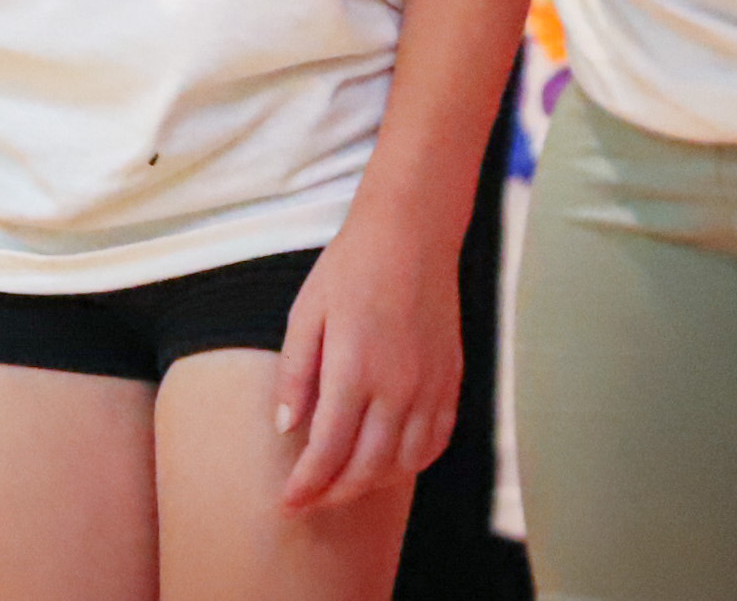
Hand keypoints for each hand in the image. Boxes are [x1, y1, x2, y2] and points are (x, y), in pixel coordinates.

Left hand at [271, 214, 461, 511]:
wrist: (411, 234)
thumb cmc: (351, 268)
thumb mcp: (306, 313)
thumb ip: (295, 375)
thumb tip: (285, 427)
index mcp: (354, 370)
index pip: (327, 451)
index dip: (306, 485)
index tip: (288, 502)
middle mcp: (397, 388)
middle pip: (366, 468)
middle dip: (334, 494)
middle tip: (310, 501)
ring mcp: (429, 387)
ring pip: (403, 463)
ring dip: (371, 483)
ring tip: (344, 483)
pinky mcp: (450, 381)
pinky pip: (436, 441)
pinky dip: (412, 463)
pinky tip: (390, 462)